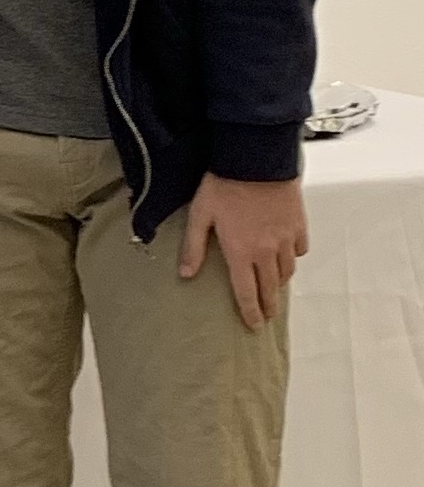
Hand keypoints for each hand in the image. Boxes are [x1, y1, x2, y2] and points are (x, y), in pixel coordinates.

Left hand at [178, 171, 307, 328]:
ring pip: (287, 270)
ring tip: (274, 288)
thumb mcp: (199, 216)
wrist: (256, 160)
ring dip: (279, 282)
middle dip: (268, 305)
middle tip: (267, 316)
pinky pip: (300, 249)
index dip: (249, 312)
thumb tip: (185, 274)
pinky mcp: (299, 224)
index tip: (253, 325)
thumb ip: (193, 247)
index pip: (246, 292)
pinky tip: (287, 256)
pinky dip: (293, 257)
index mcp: (241, 252)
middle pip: (271, 287)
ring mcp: (286, 238)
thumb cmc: (223, 185)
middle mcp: (267, 251)